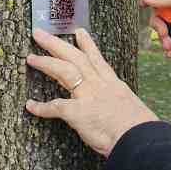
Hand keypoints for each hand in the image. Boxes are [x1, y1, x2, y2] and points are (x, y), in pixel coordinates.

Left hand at [25, 27, 156, 154]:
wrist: (140, 138)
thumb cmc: (140, 129)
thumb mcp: (132, 110)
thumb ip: (120, 107)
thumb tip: (119, 112)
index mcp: (114, 85)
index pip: (97, 60)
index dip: (87, 45)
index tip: (78, 32)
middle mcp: (100, 85)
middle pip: (76, 58)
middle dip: (56, 45)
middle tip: (40, 33)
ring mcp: (88, 96)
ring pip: (65, 71)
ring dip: (46, 63)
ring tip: (31, 58)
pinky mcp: (78, 113)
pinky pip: (55, 106)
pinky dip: (42, 107)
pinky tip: (30, 105)